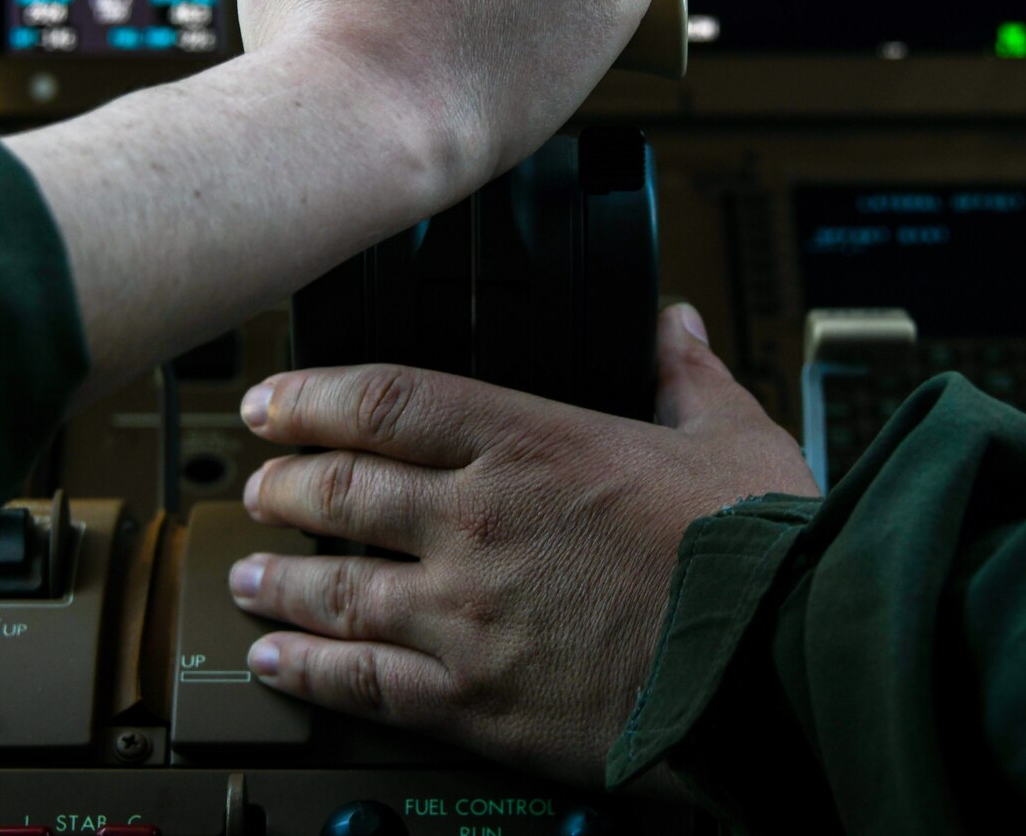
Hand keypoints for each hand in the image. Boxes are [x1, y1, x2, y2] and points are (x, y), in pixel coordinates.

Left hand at [226, 304, 817, 786]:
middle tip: (258, 486)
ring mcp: (467, 614)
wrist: (778, 664)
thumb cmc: (760, 551)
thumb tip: (672, 325)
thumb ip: (685, 375)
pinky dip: (310, 670)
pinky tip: (278, 662)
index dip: (312, 396)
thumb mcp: (733, 434)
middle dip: (284, 485)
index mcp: (533, 442)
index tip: (273, 401)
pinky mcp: (476, 701)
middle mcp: (479, 521)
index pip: (386, 401)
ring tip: (247, 575)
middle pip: (341, 491)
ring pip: (335, 588)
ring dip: (278, 579)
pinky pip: (365, 682)